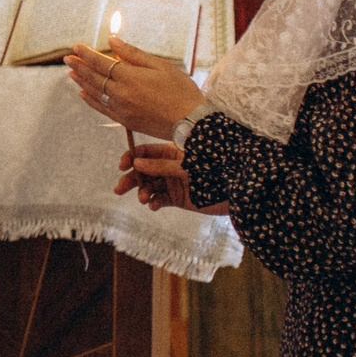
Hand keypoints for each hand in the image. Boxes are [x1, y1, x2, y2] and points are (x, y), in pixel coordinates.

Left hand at [65, 38, 204, 134]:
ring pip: (94, 93)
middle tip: (67, 58)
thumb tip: (112, 41)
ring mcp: (121, 109)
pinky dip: (89, 100)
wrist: (191, 122)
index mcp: (130, 77)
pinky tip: (82, 93)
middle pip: (94, 77)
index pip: (101, 62)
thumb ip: (133, 54)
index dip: (87, 54)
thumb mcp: (160, 66)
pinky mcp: (124, 121)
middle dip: (79, 66)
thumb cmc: (181, 90)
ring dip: (81, 82)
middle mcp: (121, 93)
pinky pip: (100, 109)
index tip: (76, 46)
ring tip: (72, 73)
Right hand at [114, 141, 230, 215]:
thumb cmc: (214, 171)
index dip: (132, 157)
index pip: (146, 151)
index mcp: (172, 152)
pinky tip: (154, 205)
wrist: (235, 192)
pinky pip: (160, 199)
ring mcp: (173, 182)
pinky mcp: (178, 198)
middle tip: (119, 189)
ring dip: (142, 192)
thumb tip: (137, 163)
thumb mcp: (185, 166)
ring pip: (149, 186)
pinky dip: (154, 202)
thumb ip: (161, 166)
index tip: (122, 166)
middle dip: (131, 179)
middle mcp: (170, 166)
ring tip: (143, 199)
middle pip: (143, 171)